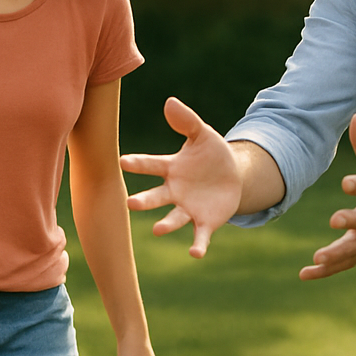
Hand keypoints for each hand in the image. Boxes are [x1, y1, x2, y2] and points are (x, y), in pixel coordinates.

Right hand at [121, 97, 241, 257]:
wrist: (232, 176)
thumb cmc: (211, 154)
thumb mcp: (202, 134)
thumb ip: (186, 121)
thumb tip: (169, 102)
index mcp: (171, 168)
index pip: (151, 165)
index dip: (137, 164)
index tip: (123, 162)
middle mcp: (174, 191)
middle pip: (156, 197)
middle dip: (144, 201)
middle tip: (130, 204)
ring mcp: (188, 209)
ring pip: (174, 218)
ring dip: (166, 224)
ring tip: (159, 229)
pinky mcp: (204, 223)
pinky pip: (199, 235)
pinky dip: (197, 245)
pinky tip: (195, 253)